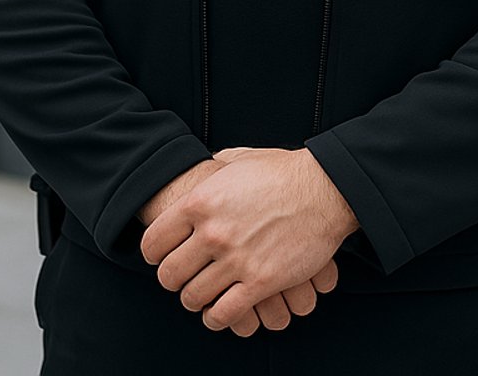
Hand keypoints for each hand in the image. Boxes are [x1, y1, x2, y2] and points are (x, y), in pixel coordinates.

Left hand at [140, 147, 358, 335]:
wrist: (324, 189)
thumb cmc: (282, 172)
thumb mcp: (238, 160)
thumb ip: (212, 170)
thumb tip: (202, 168)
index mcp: (200, 201)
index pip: (153, 242)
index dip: (153, 254)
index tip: (161, 258)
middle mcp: (213, 232)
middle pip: (170, 275)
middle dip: (172, 281)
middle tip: (181, 280)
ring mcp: (237, 259)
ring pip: (194, 297)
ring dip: (194, 300)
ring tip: (201, 296)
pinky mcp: (262, 282)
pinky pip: (225, 313)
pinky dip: (217, 318)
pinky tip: (219, 313)